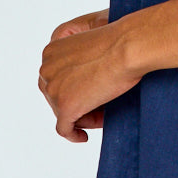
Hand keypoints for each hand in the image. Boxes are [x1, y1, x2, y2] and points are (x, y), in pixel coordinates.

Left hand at [38, 8, 139, 143]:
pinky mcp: (66, 107)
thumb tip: (83, 78)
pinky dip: (73, 135)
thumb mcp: (91, 42)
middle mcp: (46, 69)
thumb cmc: (120, 41)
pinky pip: (64, 129)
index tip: (89, 93)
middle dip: (75, 102)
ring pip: (61, 112)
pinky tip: (83, 137)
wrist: (130, 47)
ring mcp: (54, 89)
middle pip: (54, 95)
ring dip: (80, 116)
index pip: (53, 77)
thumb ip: (79, 58)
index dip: (70, 87)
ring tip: (101, 116)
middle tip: (99, 106)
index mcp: (50, 51)